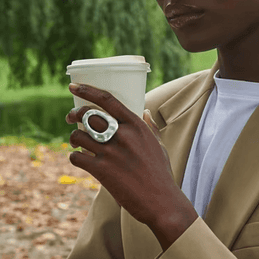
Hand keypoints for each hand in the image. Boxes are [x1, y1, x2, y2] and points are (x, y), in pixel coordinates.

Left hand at [65, 83, 185, 229]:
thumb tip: (147, 111)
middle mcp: (122, 135)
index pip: (108, 100)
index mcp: (136, 125)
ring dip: (74, 138)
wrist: (160, 199)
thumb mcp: (158, 143)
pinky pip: (76, 157)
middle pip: (88, 115)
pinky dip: (75, 157)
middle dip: (75, 114)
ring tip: (78, 142)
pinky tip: (80, 159)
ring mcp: (111, 152)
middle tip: (71, 117)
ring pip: (79, 136)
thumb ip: (150, 126)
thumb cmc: (160, 171)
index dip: (87, 90)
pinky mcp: (102, 171)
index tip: (73, 86)